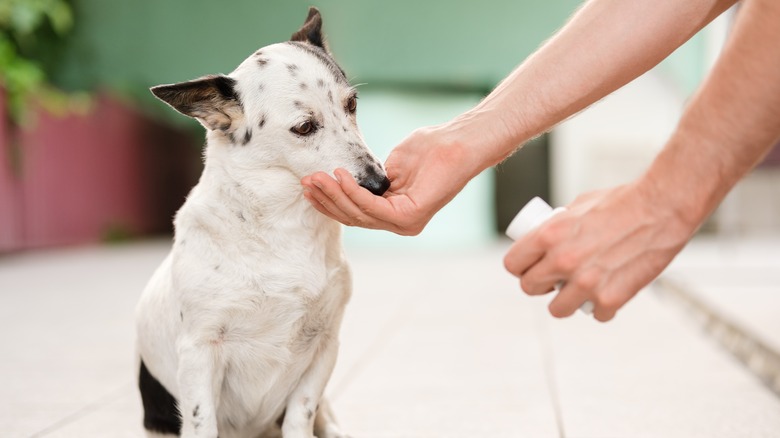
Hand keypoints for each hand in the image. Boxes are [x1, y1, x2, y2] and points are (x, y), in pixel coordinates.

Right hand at [301, 125, 480, 234]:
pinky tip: (339, 176)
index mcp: (395, 215)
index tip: (309, 187)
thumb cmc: (430, 150)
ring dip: (334, 194)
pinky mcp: (411, 216)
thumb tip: (347, 181)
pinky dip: (352, 191)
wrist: (457, 144)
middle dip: (326, 200)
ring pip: (359, 213)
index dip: (330, 202)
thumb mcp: (391, 166)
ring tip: (316, 178)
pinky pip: (373, 206)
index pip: (355, 214)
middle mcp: (400, 224)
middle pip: (353, 218)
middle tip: (306, 182)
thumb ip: (371, 180)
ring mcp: (406, 223)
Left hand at [503, 181, 695, 321]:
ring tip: (578, 290)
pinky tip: (608, 293)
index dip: (520, 267)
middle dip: (540, 284)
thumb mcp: (579, 206)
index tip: (528, 267)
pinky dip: (602, 307)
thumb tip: (545, 240)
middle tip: (553, 280)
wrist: (662, 208)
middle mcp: (562, 261)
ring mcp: (586, 282)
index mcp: (549, 235)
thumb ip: (558, 226)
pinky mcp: (611, 298)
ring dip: (566, 301)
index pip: (513, 264)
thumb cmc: (623, 201)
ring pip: (557, 309)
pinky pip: (595, 314)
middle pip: (529, 288)